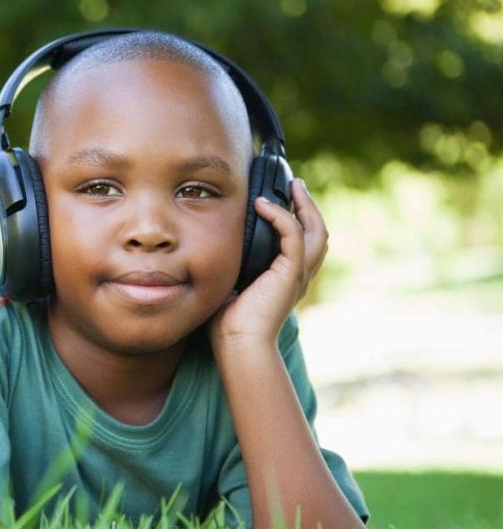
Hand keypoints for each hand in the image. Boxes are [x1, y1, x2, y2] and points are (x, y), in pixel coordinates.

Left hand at [209, 178, 327, 348]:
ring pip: (315, 230)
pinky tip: (264, 204)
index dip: (298, 219)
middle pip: (318, 232)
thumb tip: (211, 249)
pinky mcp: (291, 273)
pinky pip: (294, 234)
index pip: (303, 243)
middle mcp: (298, 276)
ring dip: (304, 205)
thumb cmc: (228, 325)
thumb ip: (232, 268)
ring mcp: (298, 274)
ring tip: (292, 185)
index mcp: (286, 279)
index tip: (282, 199)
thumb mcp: (230, 287)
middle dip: (308, 206)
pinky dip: (282, 216)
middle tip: (295, 184)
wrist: (238, 344)